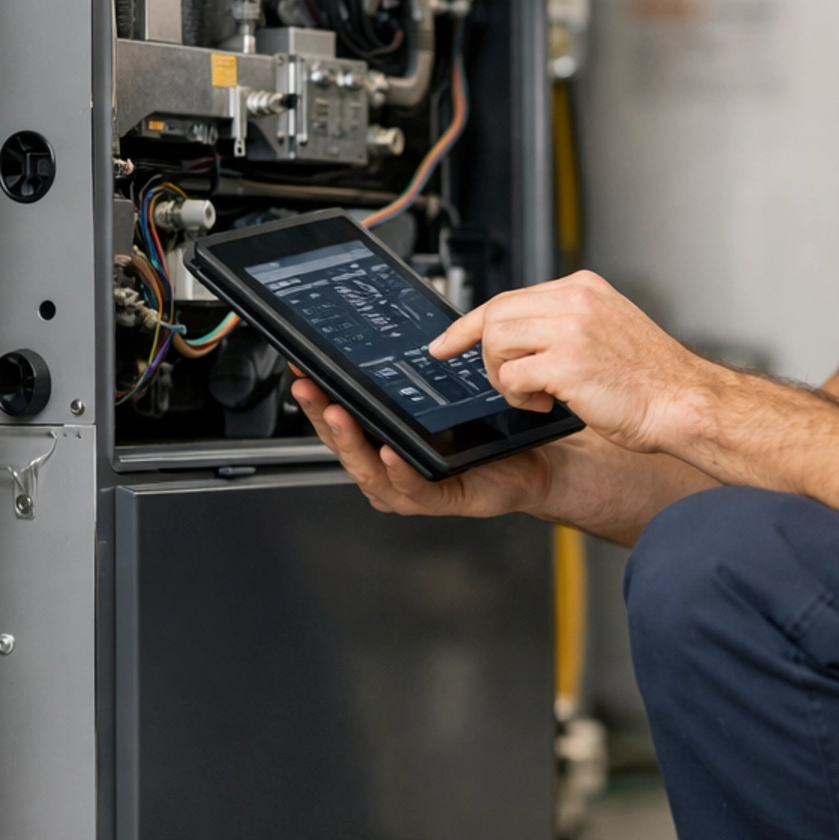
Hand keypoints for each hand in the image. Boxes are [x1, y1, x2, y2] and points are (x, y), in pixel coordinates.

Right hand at [291, 375, 555, 517]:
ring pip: (369, 470)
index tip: (302, 371)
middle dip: (322, 415)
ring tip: (340, 415)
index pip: (342, 419)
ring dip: (351, 441)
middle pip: (345, 445)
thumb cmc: (486, 436)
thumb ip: (411, 382)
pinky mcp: (439, 499)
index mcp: (384, 442)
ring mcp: (410, 487)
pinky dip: (397, 471)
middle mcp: (390, 467)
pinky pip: (412, 489)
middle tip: (308, 389)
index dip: (319, 397)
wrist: (536, 462)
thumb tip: (385, 340)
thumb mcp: (441, 402)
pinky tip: (388, 452)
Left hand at [431, 271, 713, 454]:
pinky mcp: (568, 363)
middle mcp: (575, 300)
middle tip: (506, 383)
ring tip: (534, 394)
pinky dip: (519, 397)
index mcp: (583, 288)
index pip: (509, 297)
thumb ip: (567, 323)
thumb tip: (520, 335)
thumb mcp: (608, 329)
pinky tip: (546, 404)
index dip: (469, 323)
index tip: (445, 343)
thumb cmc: (652, 380)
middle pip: (494, 315)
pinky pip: (512, 376)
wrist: (684, 403)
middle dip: (487, 356)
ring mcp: (571, 329)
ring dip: (504, 377)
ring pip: (496, 342)